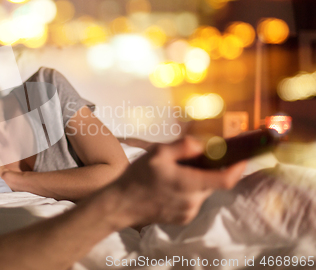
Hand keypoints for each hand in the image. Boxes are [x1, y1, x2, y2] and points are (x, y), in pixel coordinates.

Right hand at [108, 136, 245, 227]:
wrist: (121, 203)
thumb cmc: (138, 176)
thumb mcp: (158, 153)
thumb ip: (184, 146)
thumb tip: (204, 145)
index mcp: (189, 184)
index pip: (226, 179)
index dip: (238, 167)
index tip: (242, 156)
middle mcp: (193, 201)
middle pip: (212, 183)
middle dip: (207, 169)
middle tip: (190, 160)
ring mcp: (188, 212)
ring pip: (202, 191)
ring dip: (195, 180)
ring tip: (173, 173)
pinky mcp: (182, 219)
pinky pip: (193, 200)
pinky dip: (188, 191)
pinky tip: (169, 187)